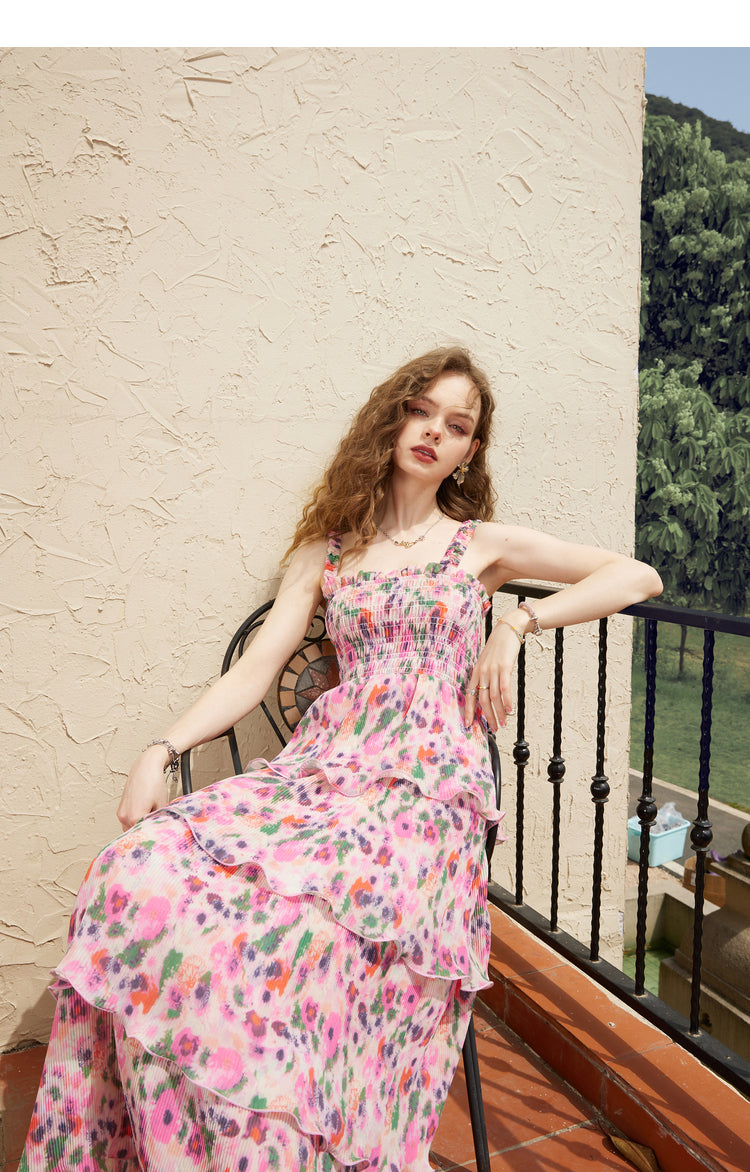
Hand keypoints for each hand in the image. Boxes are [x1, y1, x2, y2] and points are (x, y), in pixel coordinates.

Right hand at [116, 745, 169, 830]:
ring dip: (140, 827)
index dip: (152, 836)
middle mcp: (124, 817)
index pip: (143, 835)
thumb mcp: (162, 804)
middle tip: (157, 830)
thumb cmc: (155, 782)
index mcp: (134, 817)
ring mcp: (121, 813)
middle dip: (145, 833)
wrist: (146, 766)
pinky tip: (146, 814)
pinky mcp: (121, 808)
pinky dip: (136, 821)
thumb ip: (159, 820)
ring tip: (151, 820)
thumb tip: (161, 829)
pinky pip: (128, 821)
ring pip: (130, 828)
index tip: (159, 838)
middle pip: (135, 834)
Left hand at [464, 615, 525, 731]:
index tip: (469, 724)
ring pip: (493, 697)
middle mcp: (482, 672)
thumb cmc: (498, 647)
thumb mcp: (487, 661)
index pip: (470, 695)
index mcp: (476, 672)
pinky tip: (510, 709)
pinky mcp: (504, 667)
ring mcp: (492, 670)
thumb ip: (485, 676)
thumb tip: (488, 693)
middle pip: (482, 700)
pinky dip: (507, 701)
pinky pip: (504, 688)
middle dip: (488, 716)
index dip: (469, 711)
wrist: (508, 630)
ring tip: (503, 722)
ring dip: (499, 712)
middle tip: (494, 728)